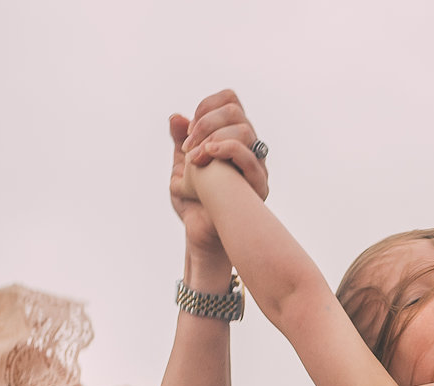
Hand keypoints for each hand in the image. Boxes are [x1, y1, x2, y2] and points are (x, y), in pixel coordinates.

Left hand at [169, 89, 268, 259]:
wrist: (201, 235)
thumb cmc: (195, 203)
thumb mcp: (180, 167)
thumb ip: (180, 141)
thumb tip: (176, 117)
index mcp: (233, 140)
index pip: (230, 102)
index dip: (208, 107)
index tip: (189, 129)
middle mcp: (248, 149)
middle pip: (236, 112)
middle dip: (205, 122)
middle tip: (188, 146)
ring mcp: (256, 167)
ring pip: (244, 131)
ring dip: (212, 137)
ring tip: (194, 158)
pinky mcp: (258, 186)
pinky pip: (248, 158)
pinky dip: (225, 150)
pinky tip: (205, 157)